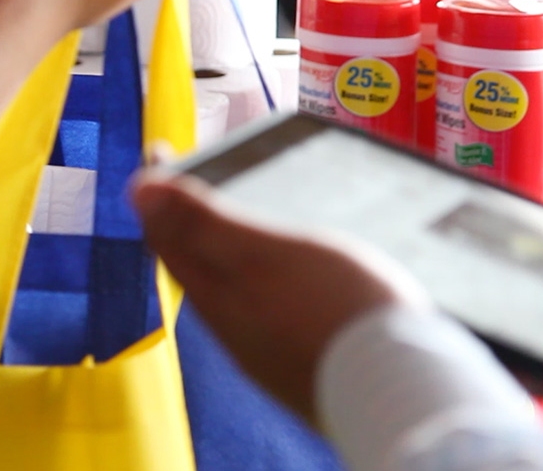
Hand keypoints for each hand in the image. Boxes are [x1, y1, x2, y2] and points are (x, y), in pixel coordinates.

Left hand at [132, 170, 429, 426]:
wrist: (405, 393)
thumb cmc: (333, 311)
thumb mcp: (263, 253)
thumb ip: (203, 223)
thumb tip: (138, 188)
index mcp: (216, 297)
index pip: (166, 237)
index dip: (157, 191)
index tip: (158, 148)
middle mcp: (233, 328)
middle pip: (195, 263)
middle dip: (189, 216)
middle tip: (195, 174)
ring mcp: (267, 349)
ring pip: (232, 286)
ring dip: (228, 245)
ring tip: (245, 210)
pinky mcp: (303, 361)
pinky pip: (268, 308)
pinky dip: (264, 275)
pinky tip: (293, 267)